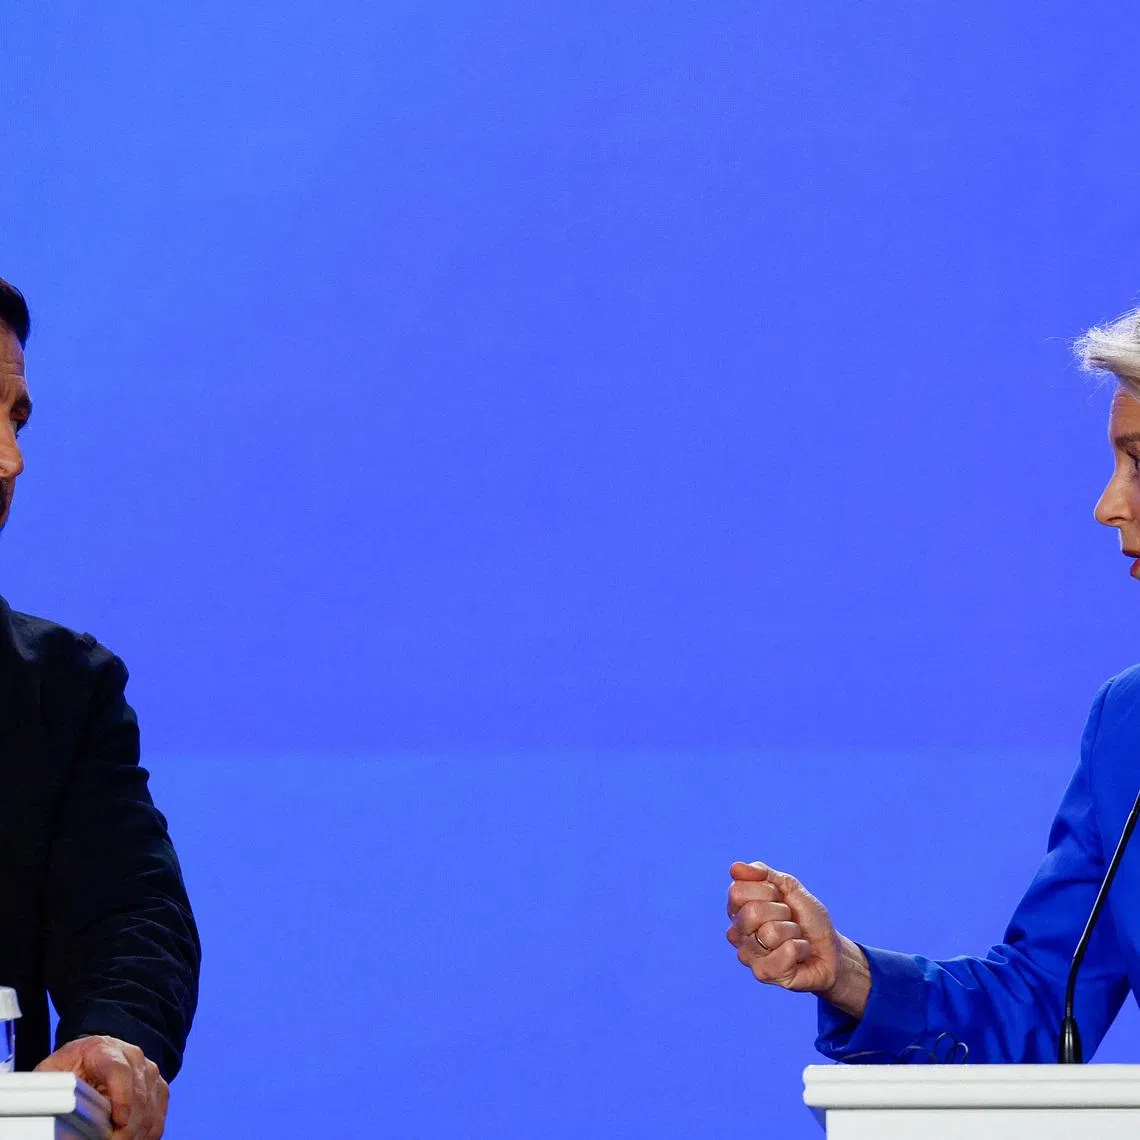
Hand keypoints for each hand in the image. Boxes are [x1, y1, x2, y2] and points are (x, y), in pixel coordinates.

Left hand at [35, 1035, 167, 1139]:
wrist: (93, 1058)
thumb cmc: (71, 1067)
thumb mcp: (53, 1071)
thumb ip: (53, 1086)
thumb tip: (56, 1106)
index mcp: (103, 1049)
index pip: (119, 1070)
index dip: (122, 1096)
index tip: (119, 1121)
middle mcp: (133, 1057)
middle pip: (138, 1095)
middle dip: (126, 1127)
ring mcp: (149, 1072)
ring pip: (150, 1109)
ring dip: (135, 1133)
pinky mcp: (158, 1089)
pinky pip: (157, 1117)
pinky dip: (145, 1134)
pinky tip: (129, 1139)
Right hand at [725, 860, 869, 1014]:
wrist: (830, 950)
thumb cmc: (807, 919)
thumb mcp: (789, 888)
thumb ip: (762, 874)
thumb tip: (734, 868)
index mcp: (738, 909)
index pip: (738, 891)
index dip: (767, 890)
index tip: (779, 897)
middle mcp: (737, 933)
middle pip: (751, 912)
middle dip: (781, 911)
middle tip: (789, 919)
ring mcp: (748, 955)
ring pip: (770, 933)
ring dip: (793, 931)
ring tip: (795, 937)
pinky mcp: (764, 974)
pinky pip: (785, 952)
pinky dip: (801, 948)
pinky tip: (799, 954)